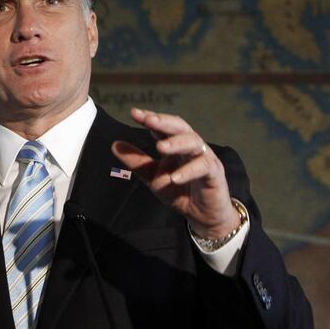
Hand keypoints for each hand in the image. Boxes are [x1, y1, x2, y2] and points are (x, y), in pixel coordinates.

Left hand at [111, 108, 238, 239]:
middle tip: (149, 120)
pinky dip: (189, 170)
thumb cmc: (179, 191)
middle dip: (164, 122)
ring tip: (160, 148)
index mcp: (176, 145)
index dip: (150, 118)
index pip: (163, 127)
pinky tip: (174, 177)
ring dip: (176, 143)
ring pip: (193, 142)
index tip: (135, 113)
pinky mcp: (215, 174)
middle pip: (180, 127)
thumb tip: (114, 144)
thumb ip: (137, 161)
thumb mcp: (153, 177)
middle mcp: (191, 147)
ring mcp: (205, 157)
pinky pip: (203, 167)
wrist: (202, 215)